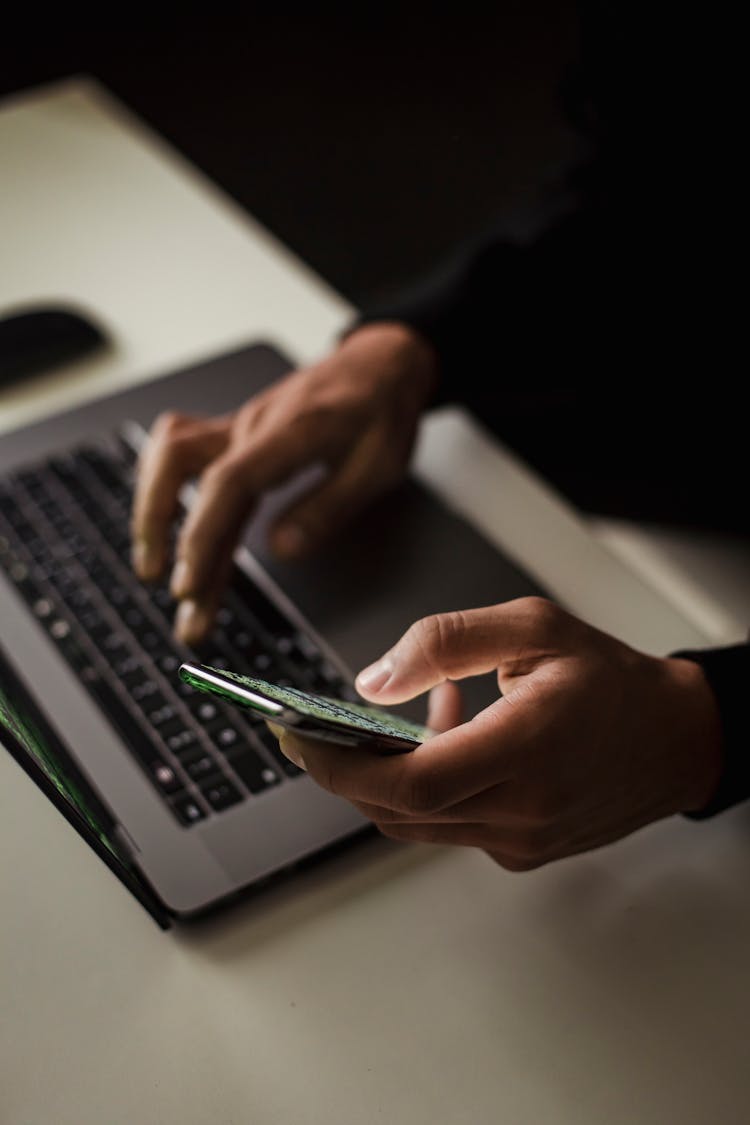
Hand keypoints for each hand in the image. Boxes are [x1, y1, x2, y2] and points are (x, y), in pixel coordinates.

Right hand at [130, 322, 437, 642]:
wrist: (379, 364)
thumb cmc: (381, 411)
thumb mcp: (378, 466)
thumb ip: (328, 507)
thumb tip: (281, 549)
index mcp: (291, 432)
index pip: (228, 483)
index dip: (202, 535)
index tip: (190, 583)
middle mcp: (252, 425)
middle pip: (184, 472)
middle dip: (165, 536)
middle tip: (175, 596)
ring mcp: (237, 427)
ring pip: (170, 457)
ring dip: (152, 510)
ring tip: (152, 566)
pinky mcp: (233, 434)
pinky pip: (179, 451)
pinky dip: (161, 488)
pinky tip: (161, 524)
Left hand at [273, 598, 723, 869]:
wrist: (676, 738)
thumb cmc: (611, 680)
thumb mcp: (530, 627)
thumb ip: (444, 642)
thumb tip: (372, 682)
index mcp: (526, 749)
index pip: (412, 783)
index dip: (343, 769)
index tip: (300, 740)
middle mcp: (522, 809)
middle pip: (400, 811)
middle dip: (345, 774)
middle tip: (317, 732)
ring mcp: (522, 839)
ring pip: (418, 824)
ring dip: (390, 777)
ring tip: (413, 718)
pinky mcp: (522, 851)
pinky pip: (449, 827)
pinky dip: (428, 790)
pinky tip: (452, 742)